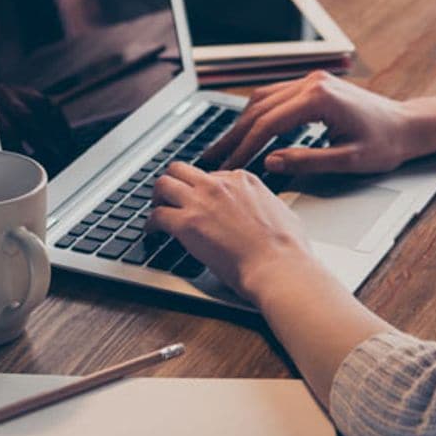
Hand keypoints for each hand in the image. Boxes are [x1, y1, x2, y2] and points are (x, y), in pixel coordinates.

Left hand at [148, 161, 314, 300]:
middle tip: (169, 197)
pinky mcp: (187, 224)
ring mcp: (201, 201)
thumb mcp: (281, 211)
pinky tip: (152, 232)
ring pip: (163, 184)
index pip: (211, 175)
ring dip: (157, 198)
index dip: (201, 189)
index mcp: (242, 180)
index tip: (198, 200)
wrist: (278, 266)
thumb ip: (265, 204)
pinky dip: (150, 224)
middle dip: (173, 182)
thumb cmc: (286, 248)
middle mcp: (219, 184)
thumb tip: (265, 210)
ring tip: (156, 210)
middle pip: (181, 170)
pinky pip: (157, 215)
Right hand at [202, 71, 435, 177]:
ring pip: (262, 99)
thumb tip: (271, 163)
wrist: (408, 125)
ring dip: (241, 123)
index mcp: (319, 98)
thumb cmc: (385, 144)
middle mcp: (311, 83)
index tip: (230, 166)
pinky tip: (245, 131)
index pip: (269, 123)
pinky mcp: (312, 86)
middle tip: (213, 158)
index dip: (245, 147)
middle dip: (234, 135)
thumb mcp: (348, 161)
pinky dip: (256, 114)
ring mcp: (311, 81)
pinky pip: (275, 96)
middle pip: (259, 108)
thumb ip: (307, 161)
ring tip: (223, 146)